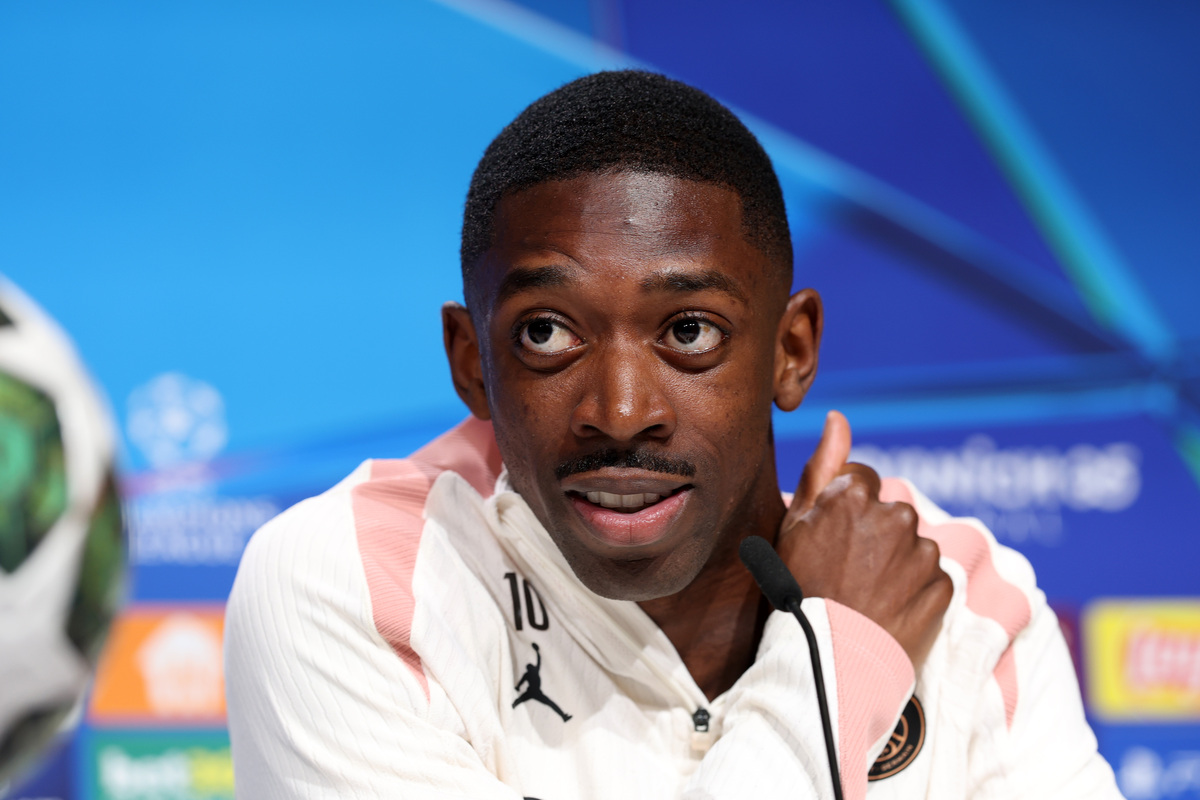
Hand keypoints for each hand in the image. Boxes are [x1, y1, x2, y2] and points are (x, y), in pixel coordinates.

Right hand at [776, 411, 952, 670]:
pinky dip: (915, 592)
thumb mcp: (795, 525)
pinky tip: (888, 611)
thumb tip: (839, 418)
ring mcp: (922, 553)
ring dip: (896, 564)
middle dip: (875, 534)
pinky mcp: (942, 586)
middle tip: (848, 572)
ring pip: (912, 546)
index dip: (845, 509)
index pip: (862, 479)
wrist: (826, 662)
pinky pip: (931, 579)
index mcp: (855, 494)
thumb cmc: (798, 591)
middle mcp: (894, 516)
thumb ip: (822, 466)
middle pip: (890, 513)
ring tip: (867, 596)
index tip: (833, 539)